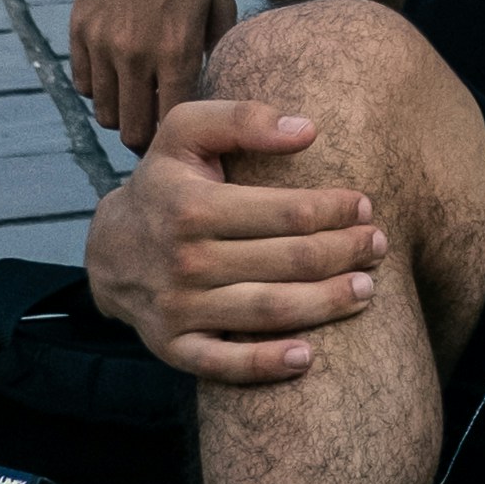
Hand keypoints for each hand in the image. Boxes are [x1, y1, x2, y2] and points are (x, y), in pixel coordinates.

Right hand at [68, 0, 240, 156]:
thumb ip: (216, 43)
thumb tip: (217, 80)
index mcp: (177, 46)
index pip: (174, 119)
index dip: (182, 136)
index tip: (193, 143)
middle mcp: (134, 50)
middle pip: (132, 128)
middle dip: (149, 136)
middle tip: (165, 133)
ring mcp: (101, 40)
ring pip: (105, 111)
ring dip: (124, 113)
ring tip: (144, 103)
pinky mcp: (78, 26)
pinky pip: (84, 82)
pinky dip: (101, 88)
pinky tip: (121, 76)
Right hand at [85, 100, 385, 385]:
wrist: (106, 250)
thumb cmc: (165, 183)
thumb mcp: (186, 132)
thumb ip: (243, 119)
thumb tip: (306, 129)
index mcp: (193, 208)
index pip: (285, 213)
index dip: (334, 210)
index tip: (364, 206)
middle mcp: (184, 261)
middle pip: (286, 262)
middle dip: (343, 253)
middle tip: (378, 245)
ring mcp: (178, 309)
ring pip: (267, 311)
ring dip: (325, 303)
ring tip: (366, 289)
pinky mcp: (172, 347)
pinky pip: (222, 364)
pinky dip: (264, 364)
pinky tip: (306, 357)